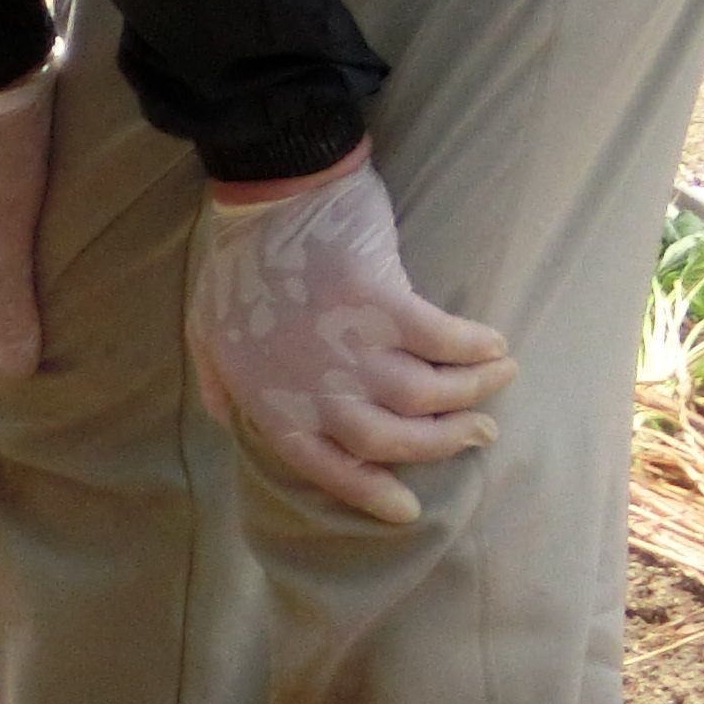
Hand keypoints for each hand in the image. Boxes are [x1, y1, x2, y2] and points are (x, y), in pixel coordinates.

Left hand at [184, 157, 513, 526]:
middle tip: (478, 433)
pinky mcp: (382, 302)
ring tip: (497, 377)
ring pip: (427, 394)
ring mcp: (347, 346)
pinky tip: (493, 344)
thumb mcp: (206, 336)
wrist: (270, 193)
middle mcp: (312, 386)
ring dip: (472, 391)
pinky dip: (476, 347)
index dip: (369, 492)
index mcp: (270, 401)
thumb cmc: (239, 263)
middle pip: (391, 439)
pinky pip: (445, 340)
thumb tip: (233, 419)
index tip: (408, 510)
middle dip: (442, 442)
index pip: (324, 467)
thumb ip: (221, 384)